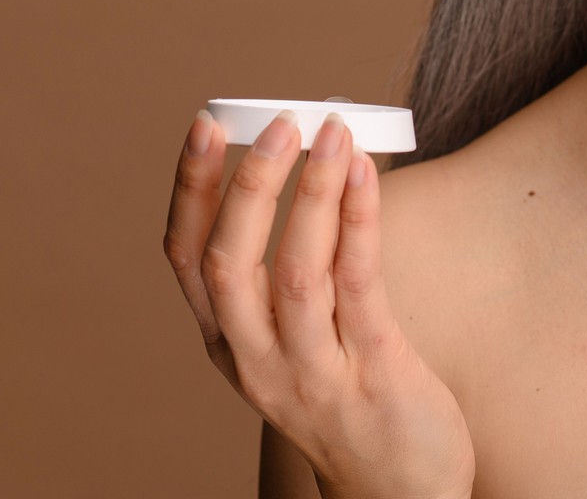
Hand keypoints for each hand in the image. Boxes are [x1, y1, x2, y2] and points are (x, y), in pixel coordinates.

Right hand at [163, 109, 474, 498]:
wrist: (399, 493)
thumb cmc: (351, 400)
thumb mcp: (294, 344)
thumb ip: (290, 275)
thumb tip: (313, 165)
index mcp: (228, 346)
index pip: (187, 259)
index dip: (191, 188)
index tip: (207, 126)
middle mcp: (257, 361)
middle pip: (229, 264)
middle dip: (248, 186)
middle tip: (279, 123)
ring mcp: (311, 373)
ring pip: (294, 273)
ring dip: (312, 194)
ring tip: (332, 133)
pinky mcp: (371, 373)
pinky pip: (357, 286)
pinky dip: (359, 222)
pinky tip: (366, 176)